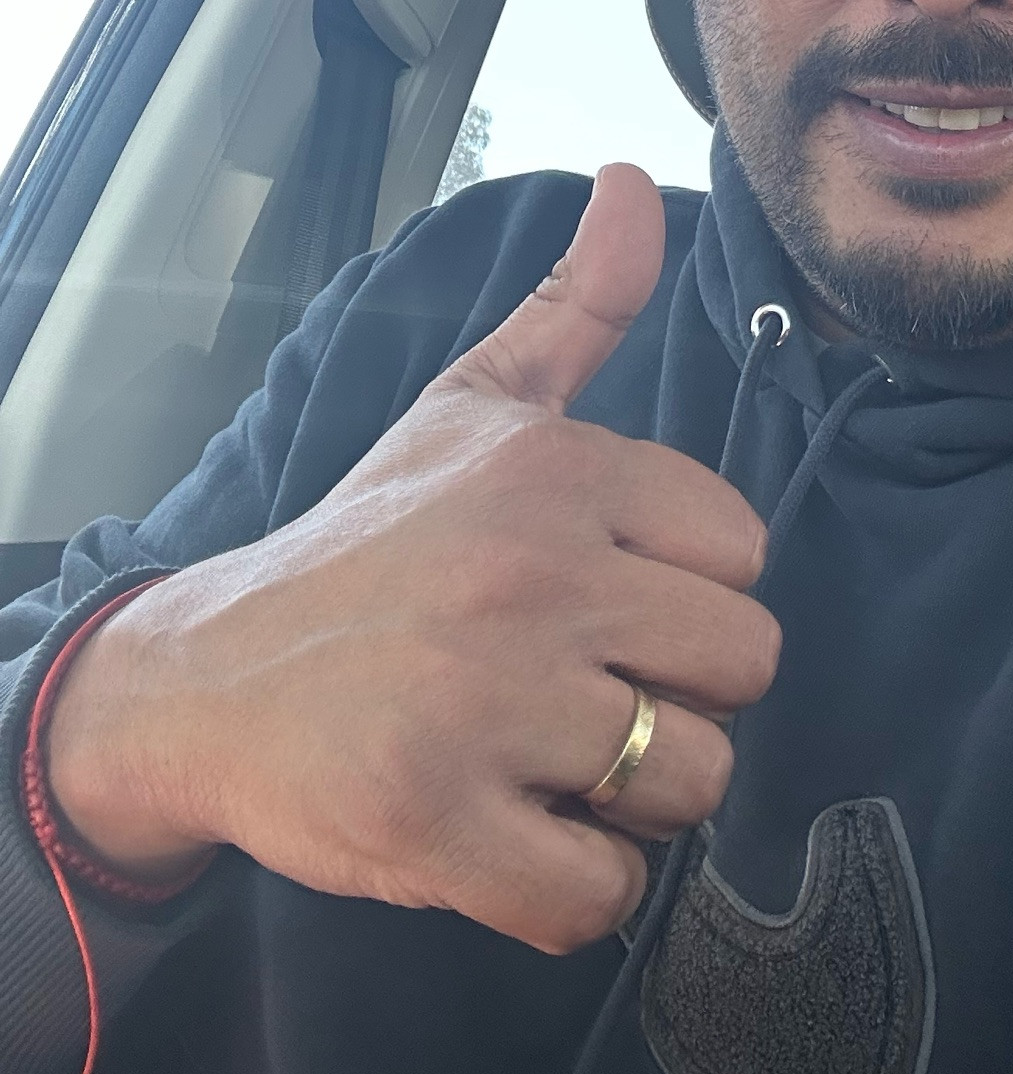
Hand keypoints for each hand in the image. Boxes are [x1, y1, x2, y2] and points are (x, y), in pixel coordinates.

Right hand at [45, 165, 779, 952]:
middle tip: (585, 689)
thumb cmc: (371, 543)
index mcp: (554, 471)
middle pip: (743, 667)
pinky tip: (516, 835)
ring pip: (691, 781)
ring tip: (543, 756)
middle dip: (680, 694)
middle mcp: (531, 575)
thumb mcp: (471, 405)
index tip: (606, 598)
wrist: (207, 675)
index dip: (687, 590)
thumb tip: (640, 179)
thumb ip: (580, 305)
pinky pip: (602, 895)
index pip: (744, 550)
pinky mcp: (438, 826)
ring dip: (630, 797)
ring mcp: (486, 705)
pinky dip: (574, 888)